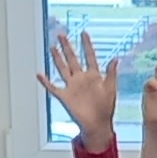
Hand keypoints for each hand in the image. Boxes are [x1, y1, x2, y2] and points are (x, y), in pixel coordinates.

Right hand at [41, 24, 119, 142]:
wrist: (98, 125)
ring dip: (57, 58)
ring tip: (52, 47)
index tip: (84, 33)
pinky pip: (53, 87)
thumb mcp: (111, 89)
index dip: (87, 45)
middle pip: (73, 59)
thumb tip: (116, 58)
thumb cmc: (106, 109)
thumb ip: (111, 73)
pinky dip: (46, 82)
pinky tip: (39, 74)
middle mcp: (81, 79)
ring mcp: (72, 87)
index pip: (90, 56)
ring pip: (62, 69)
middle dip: (67, 47)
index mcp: (94, 76)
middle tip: (62, 34)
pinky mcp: (65, 96)